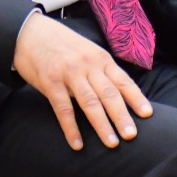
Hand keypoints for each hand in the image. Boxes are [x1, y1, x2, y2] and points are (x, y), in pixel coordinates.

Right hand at [13, 11, 153, 150]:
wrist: (29, 32)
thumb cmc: (61, 44)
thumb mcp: (87, 50)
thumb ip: (101, 69)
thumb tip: (120, 92)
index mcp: (100, 57)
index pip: (123, 80)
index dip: (136, 98)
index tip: (147, 114)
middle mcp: (88, 65)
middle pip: (109, 94)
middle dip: (122, 116)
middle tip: (132, 135)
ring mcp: (69, 73)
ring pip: (90, 103)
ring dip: (102, 125)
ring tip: (112, 143)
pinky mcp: (50, 82)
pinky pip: (63, 109)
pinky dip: (71, 128)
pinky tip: (77, 144)